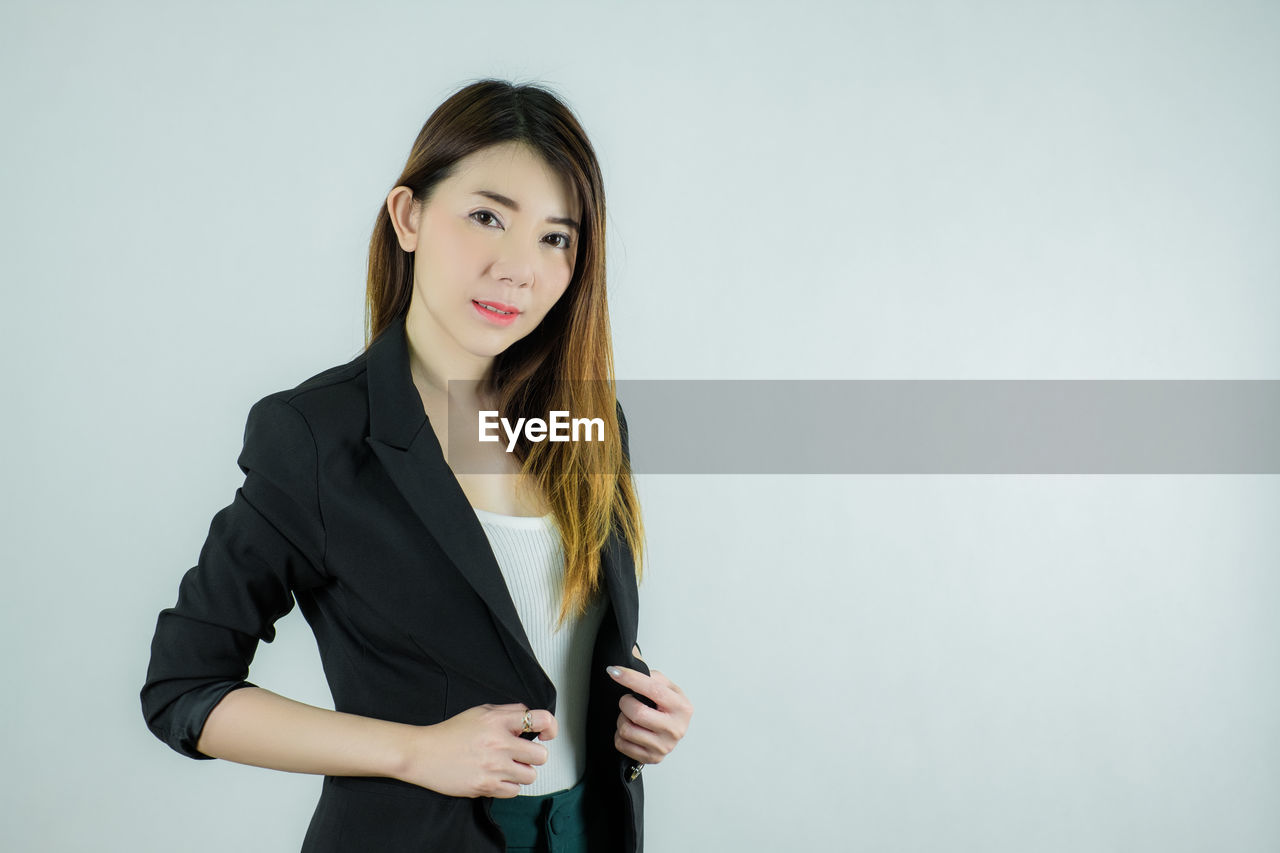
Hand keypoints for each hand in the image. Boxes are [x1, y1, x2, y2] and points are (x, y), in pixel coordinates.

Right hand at [398, 703, 557, 797]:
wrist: (424, 753)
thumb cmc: (450, 733)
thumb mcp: (480, 712)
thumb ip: (507, 711)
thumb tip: (529, 717)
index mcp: (499, 721)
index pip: (540, 719)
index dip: (550, 727)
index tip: (546, 733)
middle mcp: (499, 743)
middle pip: (541, 755)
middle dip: (534, 755)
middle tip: (522, 754)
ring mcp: (493, 767)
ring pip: (530, 776)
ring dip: (522, 772)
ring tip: (507, 767)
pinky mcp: (486, 786)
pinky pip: (514, 791)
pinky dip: (508, 786)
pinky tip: (497, 777)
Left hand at [607, 648, 692, 765]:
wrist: (674, 729)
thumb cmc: (667, 706)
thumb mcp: (666, 686)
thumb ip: (650, 675)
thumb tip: (629, 660)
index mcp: (682, 707)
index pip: (653, 689)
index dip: (631, 678)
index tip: (614, 671)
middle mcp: (676, 728)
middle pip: (637, 712)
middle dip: (625, 703)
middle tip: (627, 700)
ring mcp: (664, 746)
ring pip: (626, 730)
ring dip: (622, 719)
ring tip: (631, 716)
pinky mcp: (652, 758)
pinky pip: (622, 745)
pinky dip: (620, 735)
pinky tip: (631, 729)